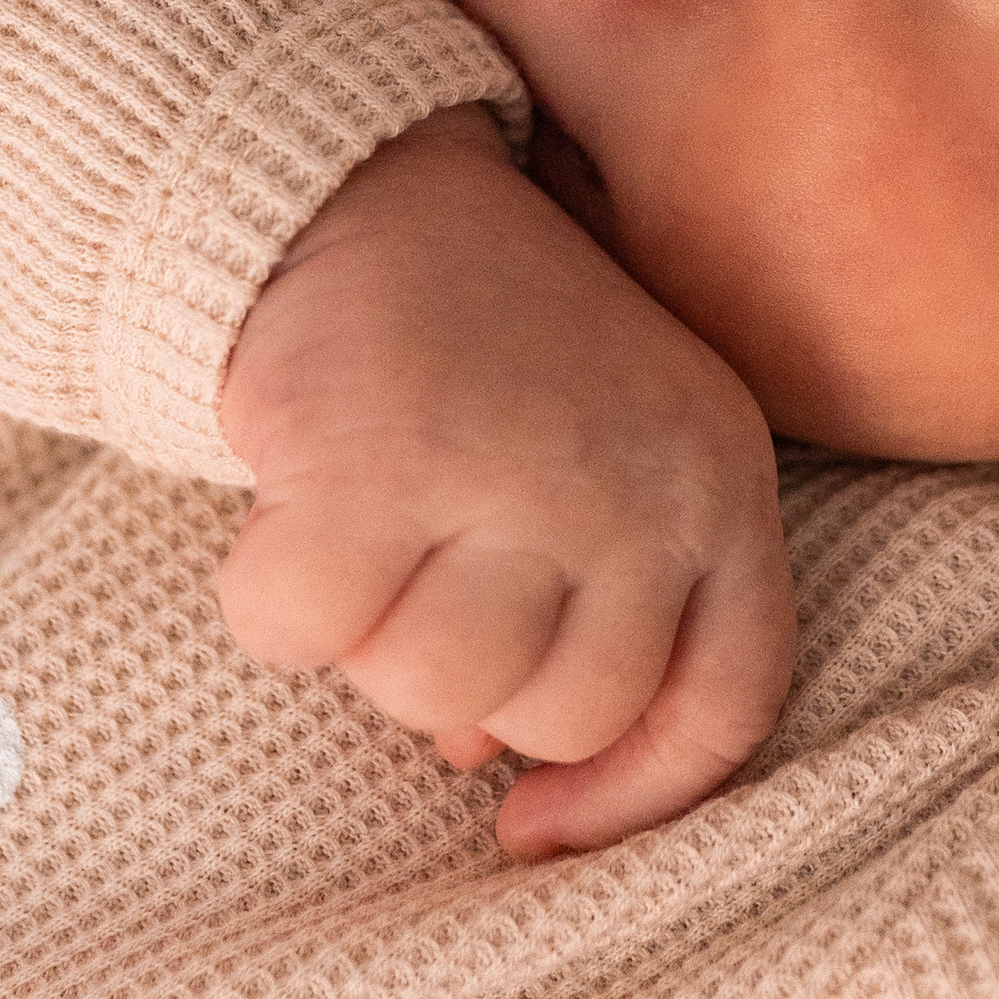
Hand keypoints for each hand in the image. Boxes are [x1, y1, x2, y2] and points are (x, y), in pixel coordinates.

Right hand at [218, 107, 792, 854]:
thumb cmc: (479, 346)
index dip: (636, 795)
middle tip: (421, 568)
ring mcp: (516, 468)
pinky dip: (270, 593)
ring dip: (368, 635)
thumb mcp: (587, 457)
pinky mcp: (375, 459)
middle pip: (563, 715)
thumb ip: (583, 603)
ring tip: (367, 514)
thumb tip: (483, 759)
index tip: (530, 822)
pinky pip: (302, 631)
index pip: (728, 701)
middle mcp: (639, 476)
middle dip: (472, 681)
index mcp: (718, 473)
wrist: (352, 177)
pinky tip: (289, 502)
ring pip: (431, 692)